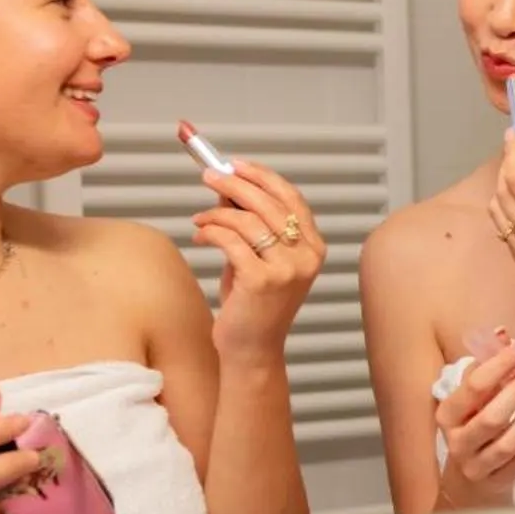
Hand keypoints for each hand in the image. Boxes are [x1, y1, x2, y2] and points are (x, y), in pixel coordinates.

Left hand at [192, 158, 326, 359]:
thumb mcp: (260, 258)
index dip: (262, 176)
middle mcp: (306, 256)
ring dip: (215, 213)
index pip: (291, 198)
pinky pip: (230, 240)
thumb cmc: (255, 305)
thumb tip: (227, 186)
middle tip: (209, 177)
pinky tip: (200, 236)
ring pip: (246, 220)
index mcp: (313, 248)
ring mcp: (286, 269)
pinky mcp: (261, 280)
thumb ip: (252, 225)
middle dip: (234, 183)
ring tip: (200, 219)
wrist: (253, 349)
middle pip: (268, 202)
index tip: (236, 164)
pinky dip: (210, 231)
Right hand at [433, 331, 514, 509]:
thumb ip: (486, 367)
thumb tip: (502, 332)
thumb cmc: (472, 427)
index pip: (475, 386)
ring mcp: (477, 466)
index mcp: (447, 415)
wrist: (467, 481)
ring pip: (508, 443)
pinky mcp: (497, 482)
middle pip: (492, 417)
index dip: (502, 363)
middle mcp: (458, 442)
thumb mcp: (472, 398)